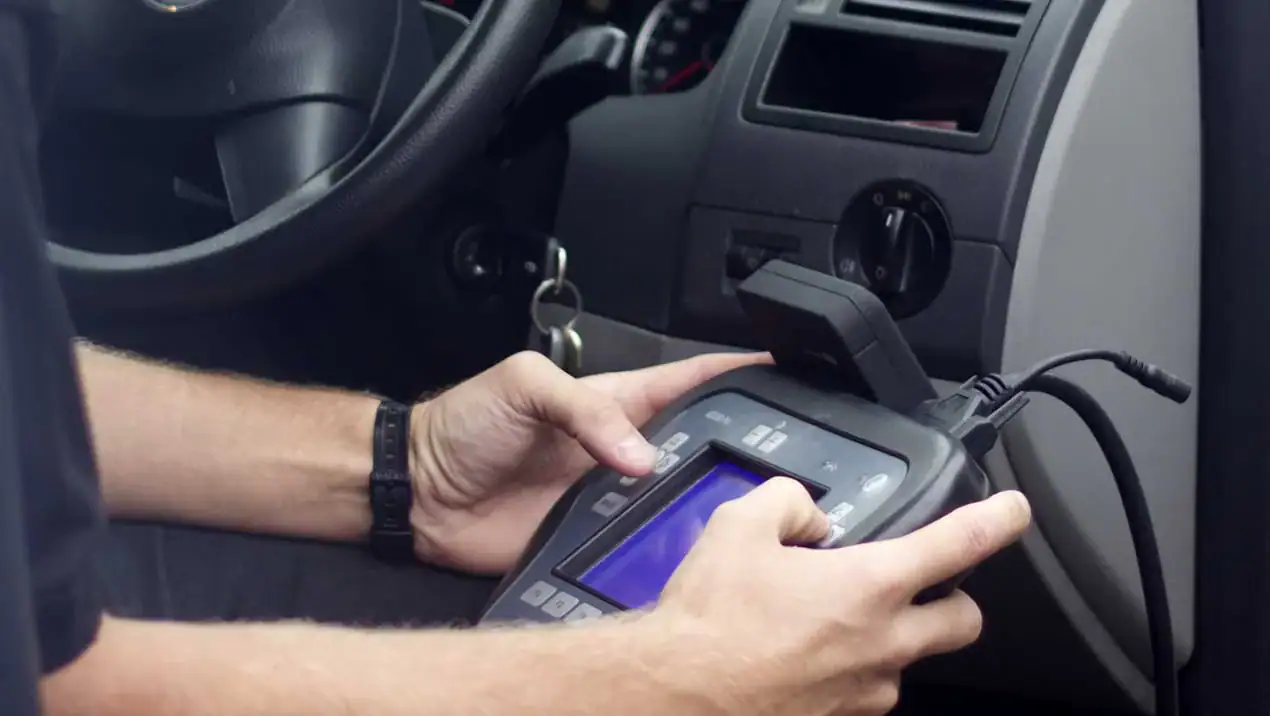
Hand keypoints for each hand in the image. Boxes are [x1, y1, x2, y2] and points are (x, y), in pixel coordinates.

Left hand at [409, 351, 769, 572]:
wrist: (420, 489)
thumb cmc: (465, 422)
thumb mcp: (527, 385)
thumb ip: (585, 409)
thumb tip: (642, 456)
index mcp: (617, 401)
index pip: (691, 380)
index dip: (737, 374)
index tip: (785, 371)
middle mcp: (623, 450)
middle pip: (697, 447)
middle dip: (738, 450)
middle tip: (779, 461)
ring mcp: (611, 498)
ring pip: (678, 502)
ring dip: (704, 506)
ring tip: (744, 512)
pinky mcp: (593, 542)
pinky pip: (638, 549)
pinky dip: (662, 552)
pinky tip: (687, 556)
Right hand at [646, 480, 1031, 715]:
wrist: (676, 694)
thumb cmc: (710, 622)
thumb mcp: (739, 526)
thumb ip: (788, 503)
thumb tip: (806, 516)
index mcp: (870, 586)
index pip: (959, 543)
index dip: (997, 520)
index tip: (1013, 511)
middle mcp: (882, 644)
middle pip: (963, 621)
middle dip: (955, 599)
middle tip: (925, 584)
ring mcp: (864, 690)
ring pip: (908, 661)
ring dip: (889, 639)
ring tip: (832, 621)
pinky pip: (864, 691)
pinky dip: (848, 671)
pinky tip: (803, 655)